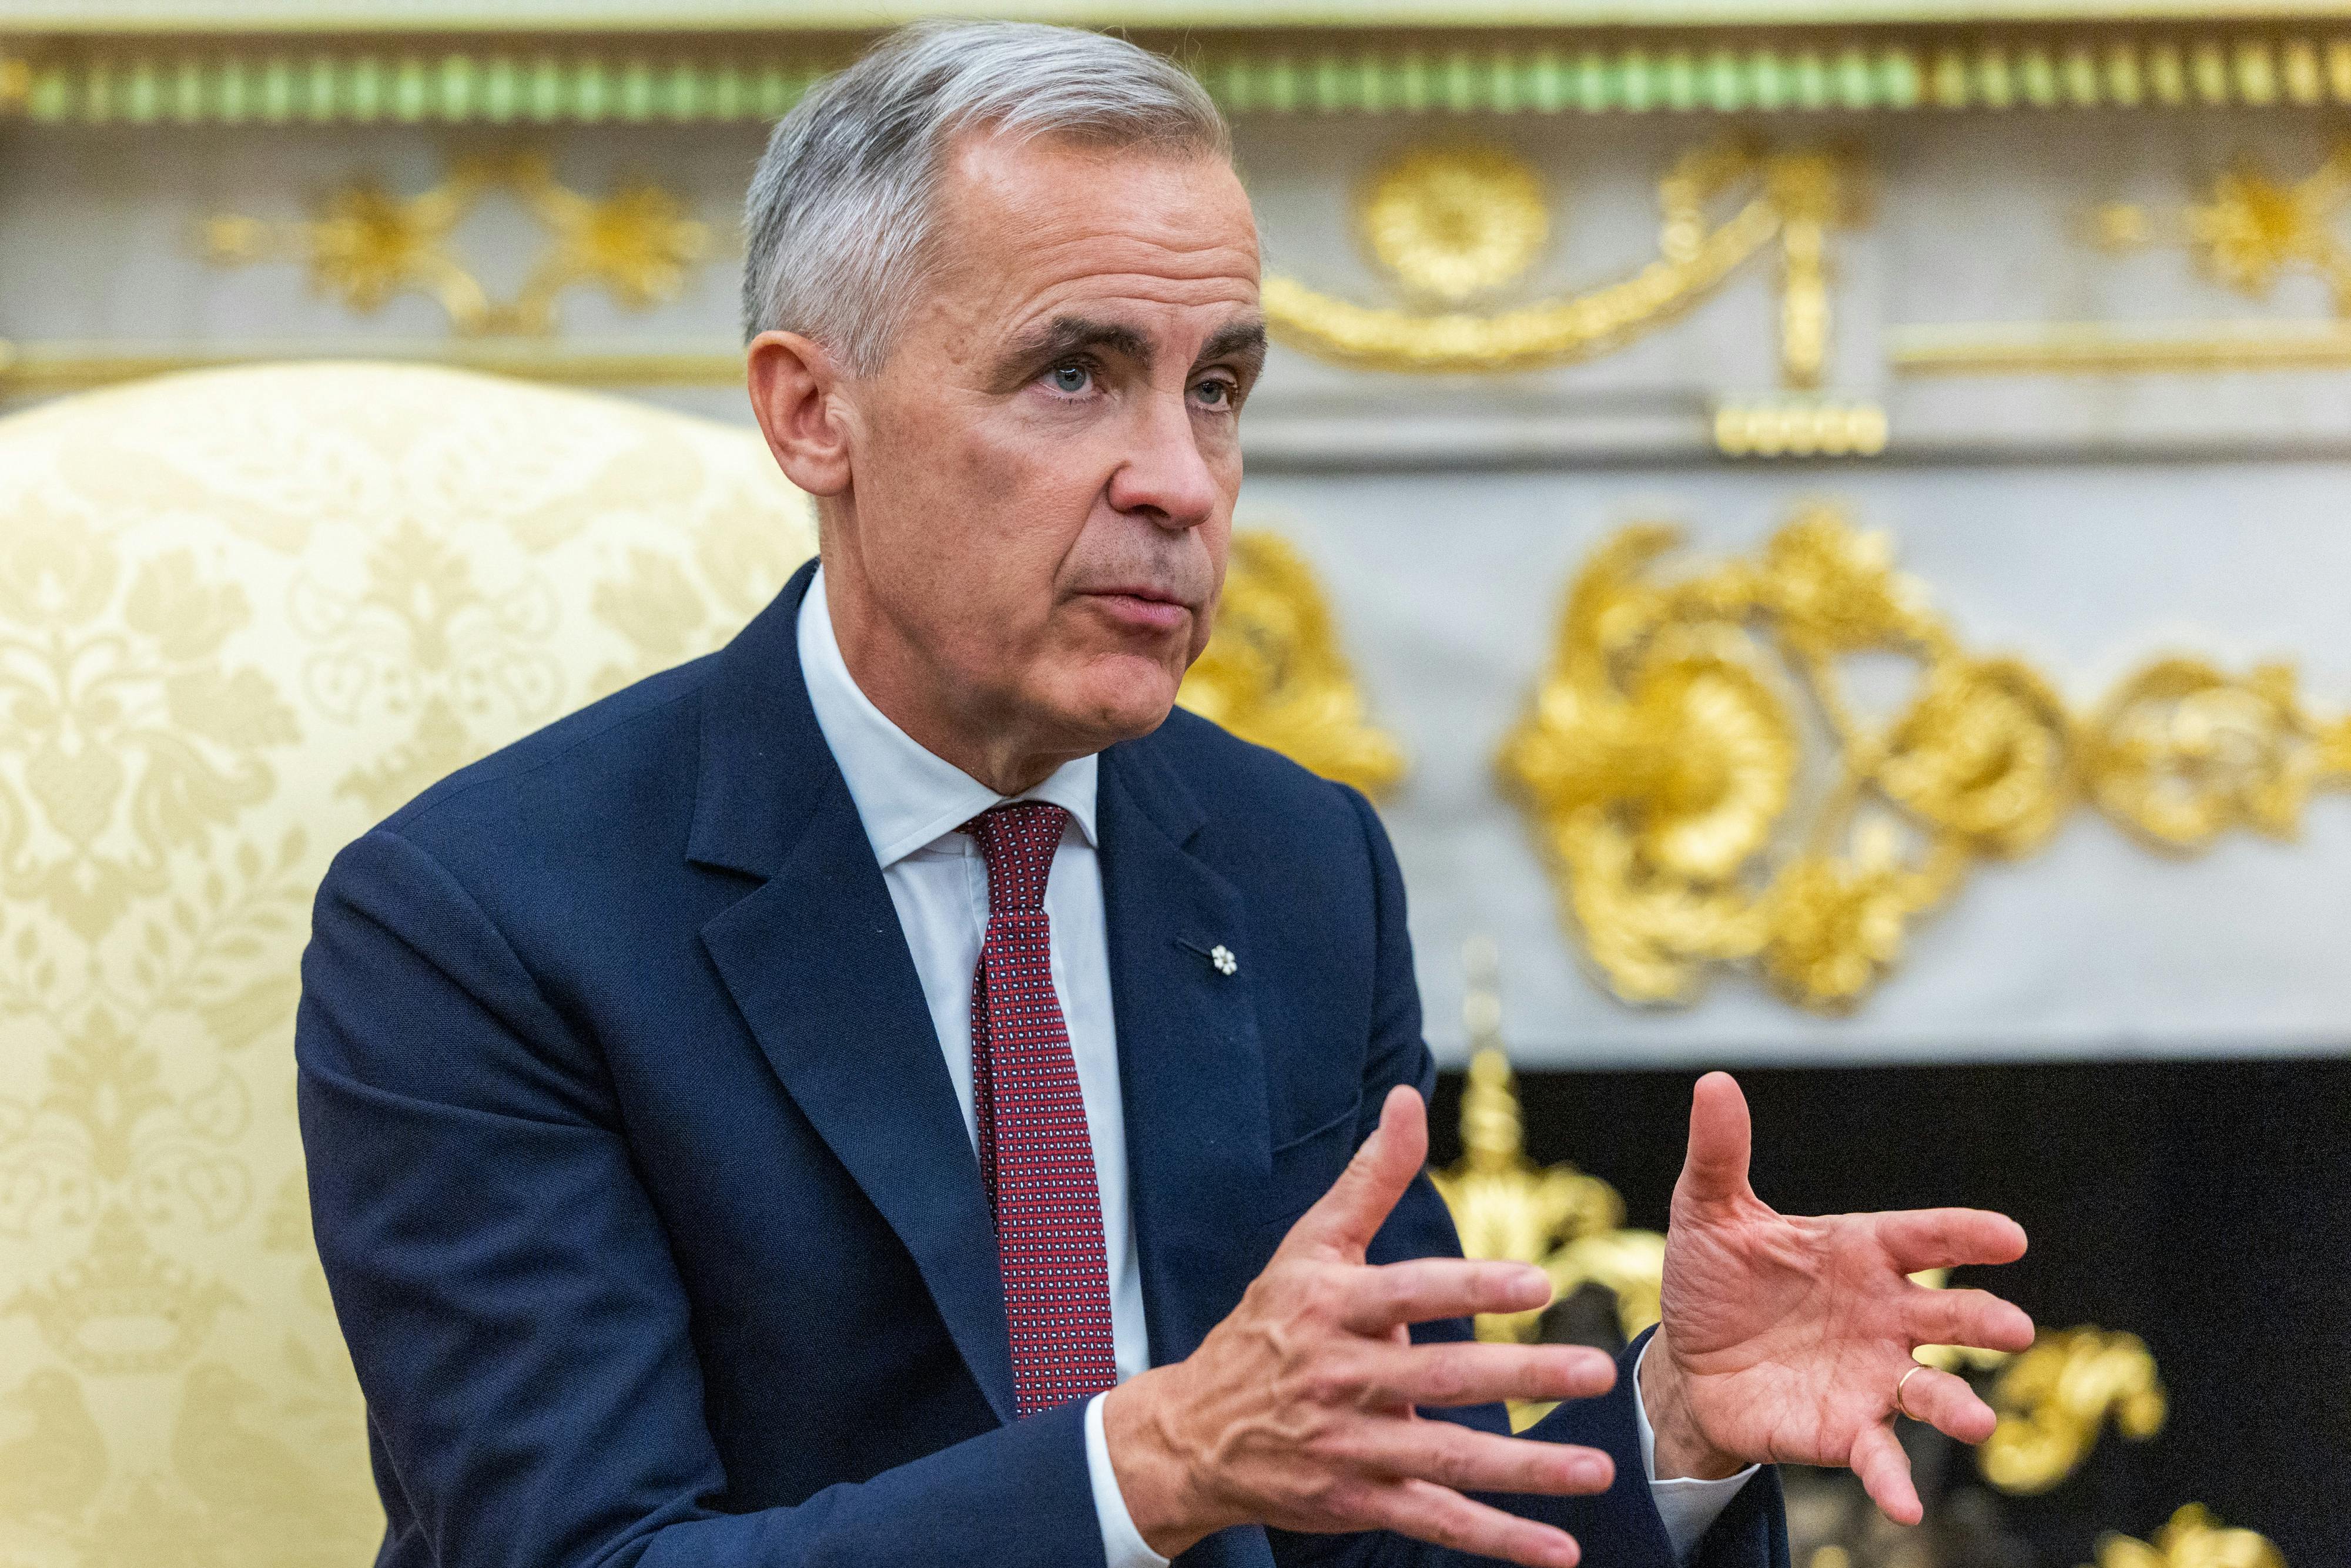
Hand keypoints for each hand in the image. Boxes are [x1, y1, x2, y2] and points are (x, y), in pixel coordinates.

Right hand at [1103, 1085, 1617, 1567]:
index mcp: (1332, 1308)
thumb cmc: (1268, 1326)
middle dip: (1522, 1378)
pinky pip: (1437, 1522)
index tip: (1535, 1283)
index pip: (1409, 1293)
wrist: (1195, 1433)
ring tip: (1598, 1468)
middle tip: (1595, 1369)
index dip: (1470, 1289)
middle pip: (1442, 1379)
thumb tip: (1408, 1101)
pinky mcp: (1360, 1500)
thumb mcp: (1309, 1246)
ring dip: (1528, 1469)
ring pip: (1450, 1459)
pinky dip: (1498, 1542)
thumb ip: (1369, 1178)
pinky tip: (1558, 1550)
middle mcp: (1343, 1378)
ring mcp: (1353, 1446)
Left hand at [1640, 1072, 2036, 1524]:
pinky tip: (1907, 1507)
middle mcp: (1883, 1316)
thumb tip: (1713, 1080)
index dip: (1964, 1235)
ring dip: (1957, 1406)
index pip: (1922, 1238)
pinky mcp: (1846, 1431)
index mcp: (1860, 1253)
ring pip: (1930, 1391)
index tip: (2009, 1235)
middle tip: (2015, 1329)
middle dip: (1982, 1321)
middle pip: (1946, 1314)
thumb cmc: (1714, 1278)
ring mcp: (1872, 1377)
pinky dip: (1894, 1481)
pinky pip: (1880, 1456)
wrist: (1686, 1360)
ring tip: (1977, 1421)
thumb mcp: (1708, 1213)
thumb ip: (1720, 1154)